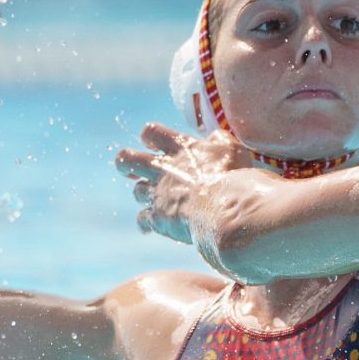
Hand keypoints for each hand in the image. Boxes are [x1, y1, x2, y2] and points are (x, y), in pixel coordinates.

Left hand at [114, 124, 255, 244]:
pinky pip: (142, 220)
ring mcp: (158, 193)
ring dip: (143, 194)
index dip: (149, 136)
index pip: (152, 132)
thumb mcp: (231, 149)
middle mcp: (164, 169)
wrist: (225, 208)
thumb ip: (219, 140)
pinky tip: (150, 228)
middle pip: (128, 159)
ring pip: (137, 191)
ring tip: (155, 200)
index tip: (153, 143)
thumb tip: (213, 137)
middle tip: (134, 170)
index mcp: (181, 149)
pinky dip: (145, 223)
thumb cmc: (232, 176)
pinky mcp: (158, 217)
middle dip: (126, 163)